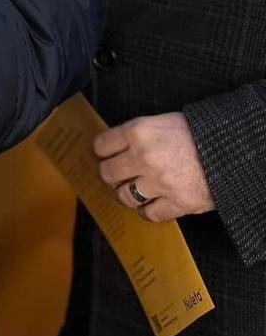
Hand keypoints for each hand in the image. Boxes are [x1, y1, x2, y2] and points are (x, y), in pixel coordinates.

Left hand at [94, 110, 214, 221]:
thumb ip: (139, 135)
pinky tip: (150, 204)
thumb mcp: (163, 122)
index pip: (102, 145)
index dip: (102, 151)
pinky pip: (149, 214)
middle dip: (110, 174)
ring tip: (131, 191)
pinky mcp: (177, 202)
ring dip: (125, 195)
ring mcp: (160, 182)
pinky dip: (147, 211)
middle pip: (107, 173)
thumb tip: (117, 147)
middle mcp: (145, 157)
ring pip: (124, 196)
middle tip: (117, 174)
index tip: (104, 155)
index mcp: (139, 132)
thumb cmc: (199, 133)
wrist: (232, 149)